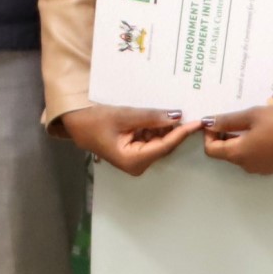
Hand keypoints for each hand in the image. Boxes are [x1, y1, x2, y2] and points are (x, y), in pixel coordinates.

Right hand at [59, 105, 197, 175]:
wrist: (74, 121)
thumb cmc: (94, 120)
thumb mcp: (124, 116)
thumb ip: (151, 117)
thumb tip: (176, 116)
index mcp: (134, 161)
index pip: (165, 146)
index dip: (182, 133)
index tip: (197, 122)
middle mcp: (137, 163)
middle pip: (164, 145)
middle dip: (176, 129)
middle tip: (192, 112)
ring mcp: (135, 157)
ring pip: (158, 141)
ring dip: (166, 126)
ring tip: (179, 109)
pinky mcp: (133, 149)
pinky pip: (150, 138)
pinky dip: (156, 126)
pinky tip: (163, 114)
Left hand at [202, 104, 272, 174]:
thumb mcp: (252, 116)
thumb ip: (228, 120)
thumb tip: (208, 122)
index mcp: (238, 154)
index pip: (211, 150)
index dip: (208, 135)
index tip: (215, 121)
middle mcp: (247, 166)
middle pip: (225, 154)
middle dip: (223, 136)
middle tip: (232, 119)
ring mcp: (261, 169)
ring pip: (240, 156)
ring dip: (238, 141)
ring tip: (249, 123)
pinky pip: (254, 158)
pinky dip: (251, 147)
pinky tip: (263, 132)